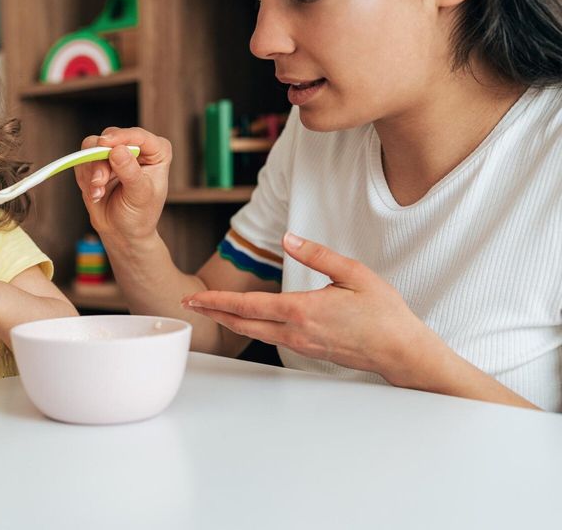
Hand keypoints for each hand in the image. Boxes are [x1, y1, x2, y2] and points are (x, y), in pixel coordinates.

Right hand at [73, 127, 171, 243]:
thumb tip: (117, 150)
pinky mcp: (96, 162)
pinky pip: (82, 159)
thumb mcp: (139, 195)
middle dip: (100, 159)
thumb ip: (130, 172)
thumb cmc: (139, 215)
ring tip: (97, 192)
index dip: (121, 137)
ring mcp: (114, 153)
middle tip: (99, 182)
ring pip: (92, 146)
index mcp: (156, 151)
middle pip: (110, 137)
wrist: (122, 232)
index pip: (138, 135)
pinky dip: (85, 177)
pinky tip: (95, 193)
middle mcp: (135, 147)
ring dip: (91, 170)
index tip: (104, 144)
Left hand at [180, 233, 445, 384]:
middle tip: (189, 304)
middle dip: (213, 313)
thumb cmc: (384, 313)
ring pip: (254, 333)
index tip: (195, 297)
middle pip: (243, 323)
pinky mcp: (308, 350)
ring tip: (209, 310)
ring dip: (229, 321)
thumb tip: (288, 239)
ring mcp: (301, 345)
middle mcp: (296, 332)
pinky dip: (250, 328)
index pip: (248, 306)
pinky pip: (270, 338)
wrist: (402, 352)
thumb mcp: (354, 274)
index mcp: (303, 310)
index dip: (217, 302)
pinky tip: (245, 321)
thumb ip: (318, 255)